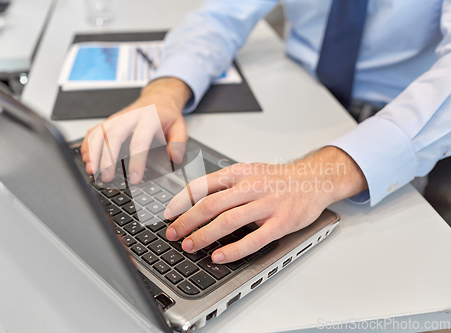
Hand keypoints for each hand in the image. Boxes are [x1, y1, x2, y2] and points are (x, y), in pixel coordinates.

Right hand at [81, 77, 191, 182]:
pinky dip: (87, 144)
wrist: (158, 98)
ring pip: (100, 133)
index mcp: (148, 118)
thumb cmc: (167, 115)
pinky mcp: (110, 120)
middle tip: (106, 177)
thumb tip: (175, 158)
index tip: (134, 178)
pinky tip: (85, 157)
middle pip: (114, 136)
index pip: (139, 141)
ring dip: (93, 152)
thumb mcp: (180, 126)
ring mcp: (118, 117)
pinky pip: (95, 130)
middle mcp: (130, 116)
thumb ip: (179, 143)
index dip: (136, 161)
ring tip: (91, 170)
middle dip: (107, 158)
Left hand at [164, 147, 367, 262]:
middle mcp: (251, 186)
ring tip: (190, 246)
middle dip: (186, 221)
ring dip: (205, 235)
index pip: (202, 185)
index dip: (181, 201)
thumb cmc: (277, 179)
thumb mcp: (248, 172)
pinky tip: (219, 257)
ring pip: (228, 221)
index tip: (168, 214)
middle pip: (211, 204)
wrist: (314, 179)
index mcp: (239, 173)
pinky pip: (254, 239)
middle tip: (173, 234)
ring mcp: (267, 204)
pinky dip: (234, 250)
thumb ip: (224, 185)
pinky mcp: (281, 222)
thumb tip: (194, 200)